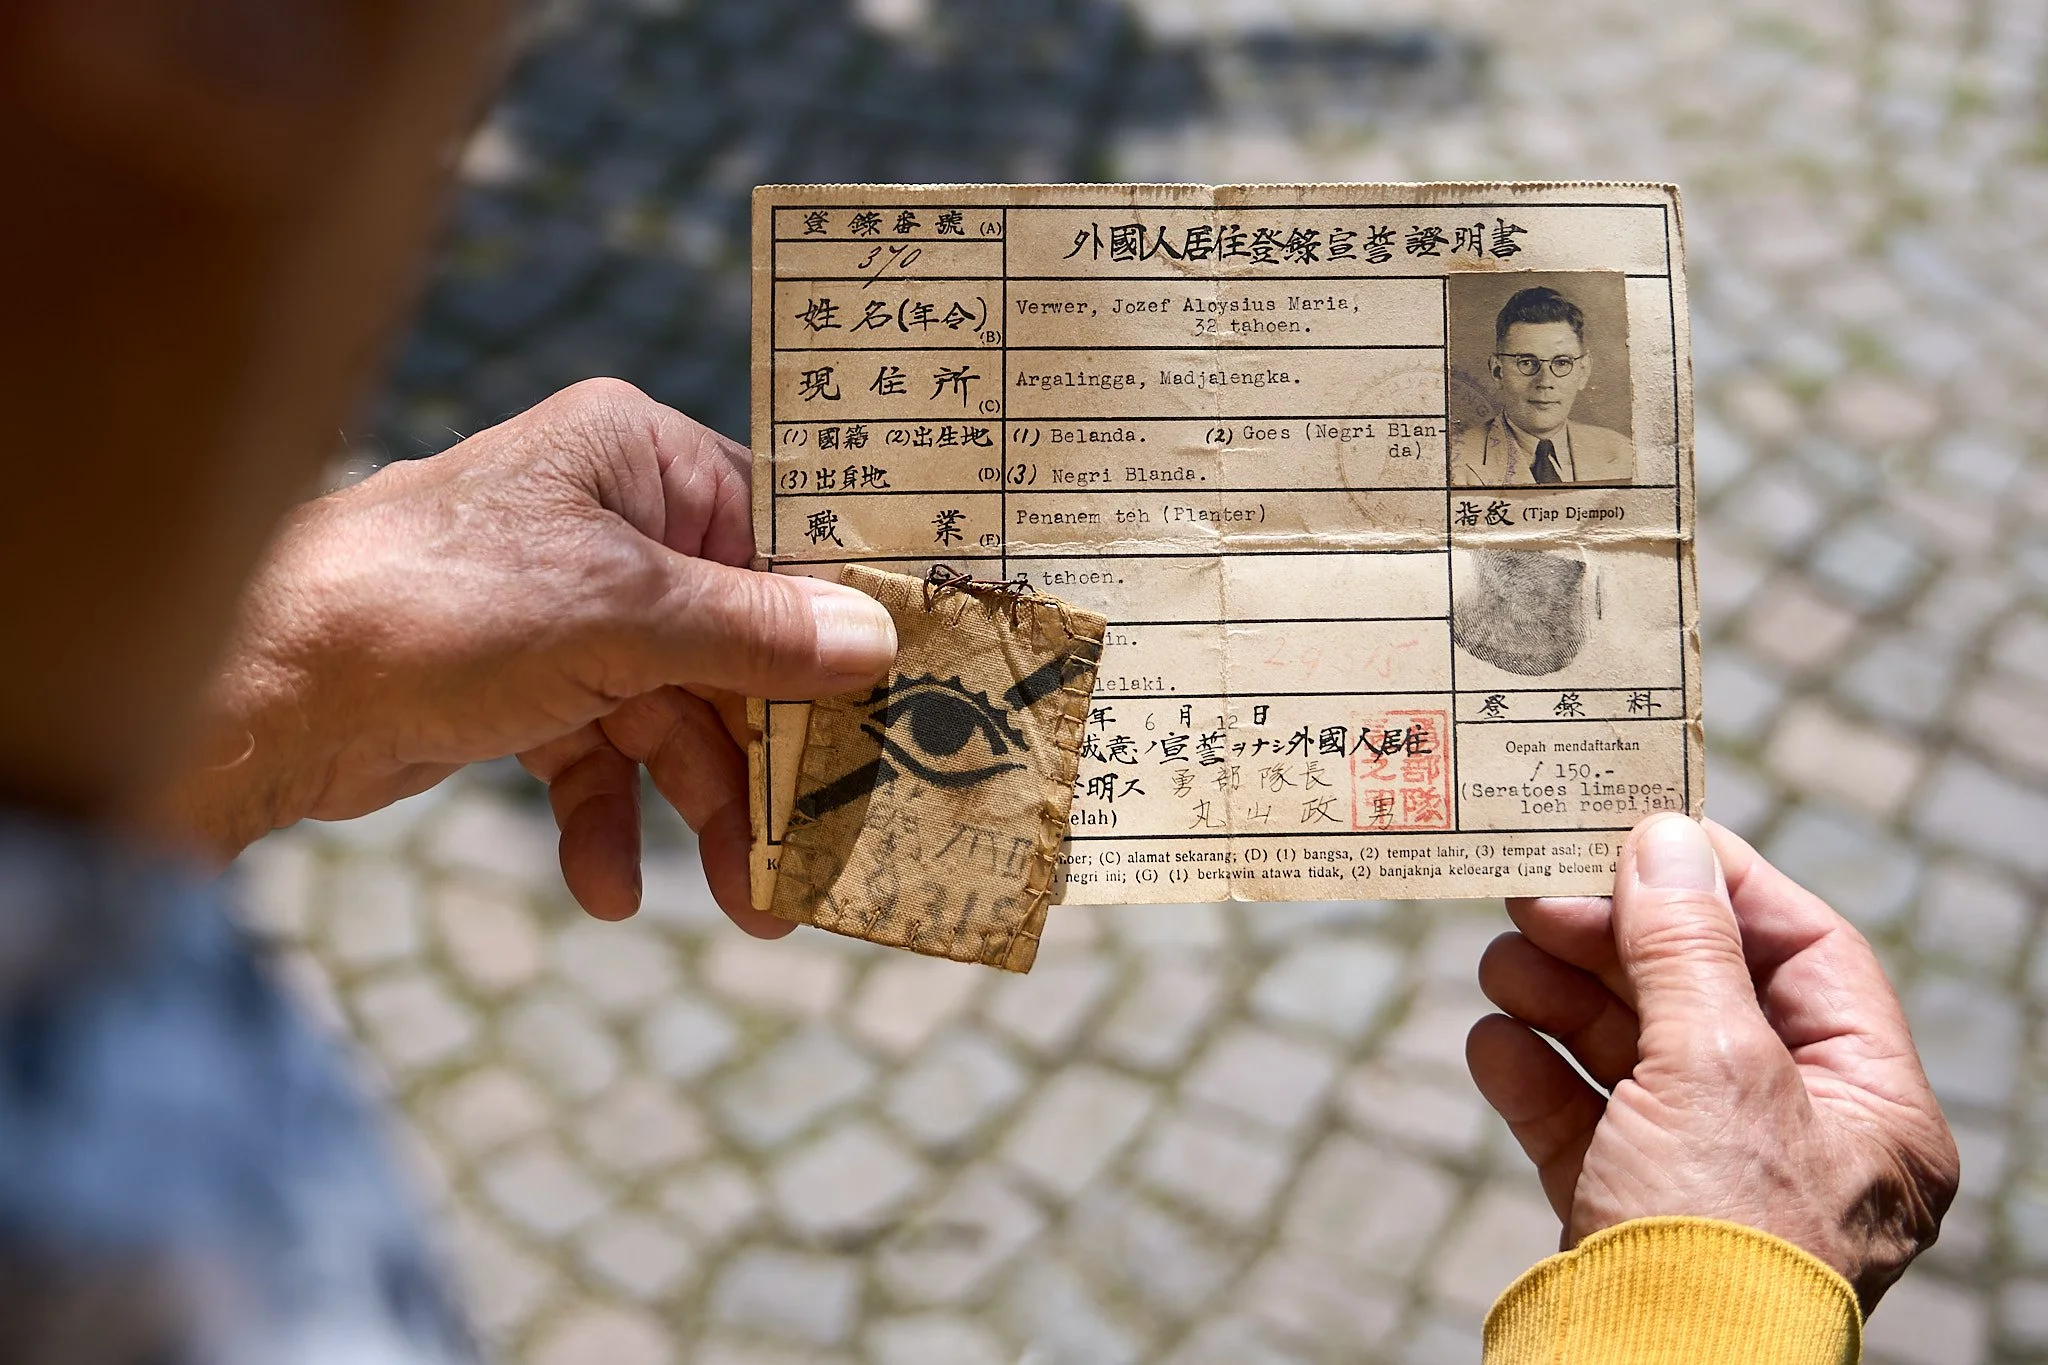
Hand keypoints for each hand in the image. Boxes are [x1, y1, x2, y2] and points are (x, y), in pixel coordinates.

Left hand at [161, 379, 895, 934]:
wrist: (256, 691)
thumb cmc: (441, 606)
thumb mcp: (623, 618)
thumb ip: (757, 634)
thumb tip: (879, 639)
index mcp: (640, 461)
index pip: (781, 537)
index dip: (844, 622)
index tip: (913, 697)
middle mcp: (611, 525)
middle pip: (739, 644)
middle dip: (775, 753)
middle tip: (833, 843)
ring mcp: (568, 611)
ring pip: (678, 715)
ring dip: (708, 809)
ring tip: (752, 907)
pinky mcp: (524, 689)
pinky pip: (602, 756)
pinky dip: (611, 821)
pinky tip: (606, 886)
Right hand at [1465, 813, 1958, 1309]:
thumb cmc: (1717, 1236)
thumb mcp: (1712, 1067)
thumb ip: (1684, 944)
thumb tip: (1665, 836)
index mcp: (1871, 1111)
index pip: (1807, 956)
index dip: (1722, 885)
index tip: (1637, 831)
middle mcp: (1799, 1143)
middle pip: (1702, 999)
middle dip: (1613, 943)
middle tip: (1533, 892)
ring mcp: (1710, 1182)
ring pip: (1632, 1057)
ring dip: (1559, 1000)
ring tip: (1498, 962)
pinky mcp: (1630, 1216)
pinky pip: (1584, 1126)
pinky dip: (1534, 1078)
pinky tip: (1491, 1042)